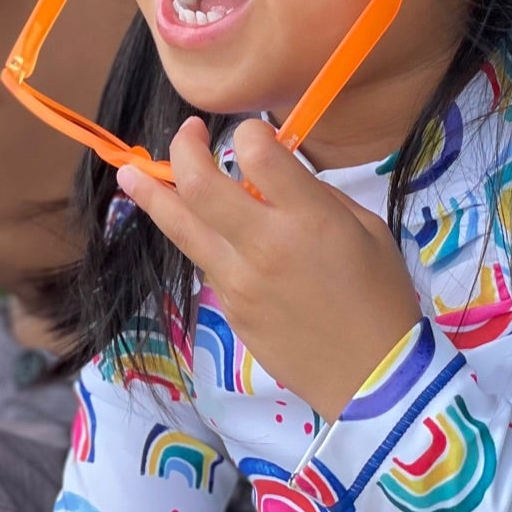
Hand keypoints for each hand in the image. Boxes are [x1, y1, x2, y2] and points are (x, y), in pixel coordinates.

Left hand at [116, 117, 422, 420]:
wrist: (372, 377)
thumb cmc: (381, 297)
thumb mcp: (367, 230)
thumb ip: (315, 196)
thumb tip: (275, 174)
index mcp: (308, 218)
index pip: (255, 154)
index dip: (248, 133)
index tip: (251, 136)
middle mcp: (264, 244)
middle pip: (199, 184)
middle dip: (184, 148)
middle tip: (188, 133)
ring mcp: (239, 280)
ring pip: (180, 226)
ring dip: (151, 193)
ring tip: (129, 171)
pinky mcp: (229, 308)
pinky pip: (205, 260)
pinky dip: (196, 235)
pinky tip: (197, 225)